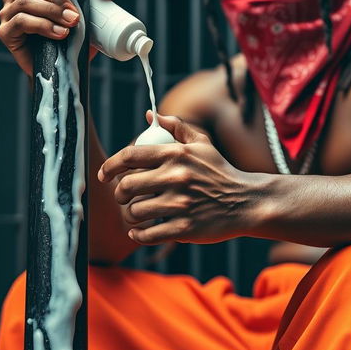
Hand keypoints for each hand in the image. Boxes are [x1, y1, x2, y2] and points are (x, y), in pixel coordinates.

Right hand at [0, 0, 116, 74]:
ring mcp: (8, 14)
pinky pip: (21, 21)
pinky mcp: (6, 32)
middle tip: (75, 14)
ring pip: (26, 2)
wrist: (65, 67)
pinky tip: (60, 33)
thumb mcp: (92, 9)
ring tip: (71, 24)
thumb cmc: (75, 35)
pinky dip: (43, 25)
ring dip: (52, 11)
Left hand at [98, 112, 258, 244]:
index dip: (110, 165)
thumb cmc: (220, 172)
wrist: (246, 202)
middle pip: (127, 187)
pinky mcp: (184, 228)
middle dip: (119, 194)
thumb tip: (151, 115)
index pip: (130, 156)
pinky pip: (148, 234)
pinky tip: (139, 231)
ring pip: (136, 212)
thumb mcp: (202, 144)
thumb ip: (176, 127)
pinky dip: (139, 234)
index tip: (104, 174)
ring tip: (136, 215)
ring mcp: (180, 204)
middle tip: (123, 197)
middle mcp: (176, 178)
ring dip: (130, 216)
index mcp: (176, 155)